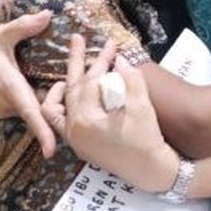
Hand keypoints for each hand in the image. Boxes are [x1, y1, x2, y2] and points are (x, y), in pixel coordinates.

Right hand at [0, 10, 60, 156]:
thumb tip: (48, 14)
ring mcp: (2, 109)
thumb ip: (25, 26)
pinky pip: (23, 108)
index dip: (42, 131)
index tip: (53, 150)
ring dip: (44, 102)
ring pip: (31, 109)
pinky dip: (33, 101)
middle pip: (38, 111)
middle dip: (55, 105)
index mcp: (9, 86)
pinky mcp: (0, 111)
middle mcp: (6, 103)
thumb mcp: (1, 34)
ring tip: (60, 87)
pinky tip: (42, 88)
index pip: (29, 113)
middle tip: (69, 89)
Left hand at [55, 34, 179, 193]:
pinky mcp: (80, 144)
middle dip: (77, 62)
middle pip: (72, 88)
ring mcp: (74, 139)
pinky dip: (62, 105)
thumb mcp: (142, 108)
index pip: (90, 82)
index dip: (101, 61)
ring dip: (65, 83)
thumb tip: (120, 60)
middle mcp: (74, 129)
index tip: (112, 46)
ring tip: (70, 66)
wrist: (150, 171)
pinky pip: (60, 121)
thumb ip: (131, 81)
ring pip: (59, 105)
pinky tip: (69, 92)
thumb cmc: (147, 140)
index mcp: (86, 120)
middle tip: (77, 38)